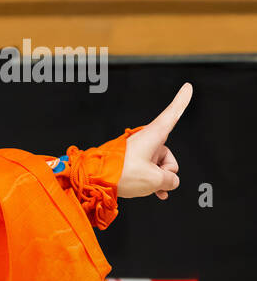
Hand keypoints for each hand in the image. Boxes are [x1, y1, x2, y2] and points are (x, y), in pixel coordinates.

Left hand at [119, 83, 191, 199]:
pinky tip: (156, 193)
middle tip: (153, 182)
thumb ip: (170, 180)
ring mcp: (138, 151)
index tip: (187, 87)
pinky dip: (152, 181)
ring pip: (157, 167)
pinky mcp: (130, 161)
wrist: (94, 180)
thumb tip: (170, 182)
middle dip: (166, 173)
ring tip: (148, 189)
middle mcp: (147, 140)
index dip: (181, 101)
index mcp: (154, 136)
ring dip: (157, 180)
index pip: (173, 114)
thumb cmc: (122, 174)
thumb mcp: (154, 180)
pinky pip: (148, 170)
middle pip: (168, 156)